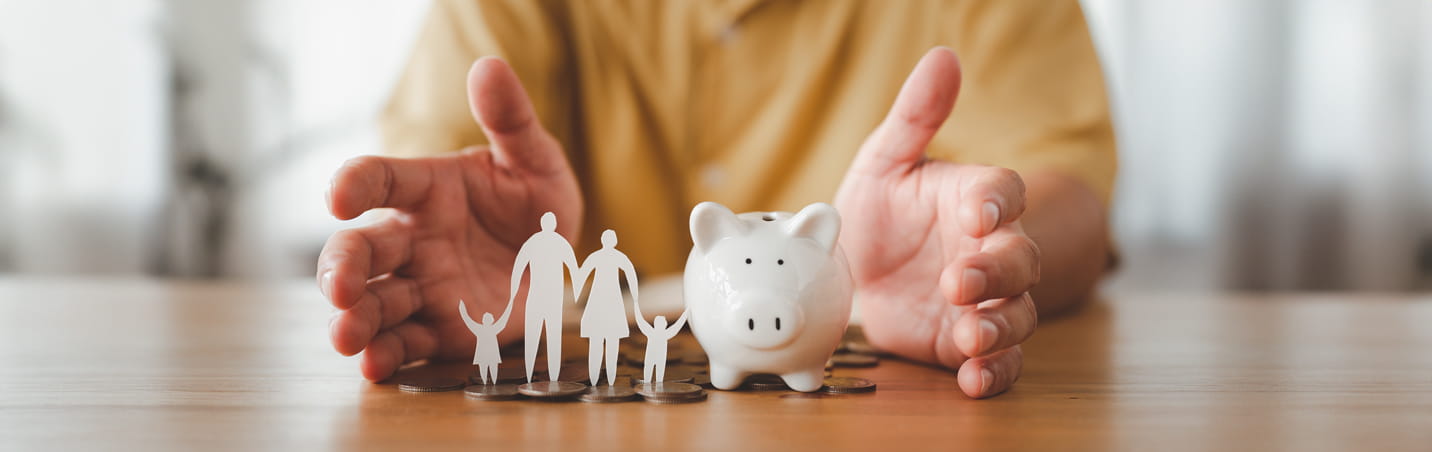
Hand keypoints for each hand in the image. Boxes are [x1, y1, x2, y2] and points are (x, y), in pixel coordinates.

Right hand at [317, 57, 581, 380]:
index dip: (354, 183)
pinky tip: (376, 365)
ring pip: (372, 302)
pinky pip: (405, 344)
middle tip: (338, 286)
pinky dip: (387, 356)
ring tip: (346, 336)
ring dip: (354, 319)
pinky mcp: (437, 330)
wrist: (557, 261)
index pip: (380, 179)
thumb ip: (512, 119)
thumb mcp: (535, 159)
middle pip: (361, 249)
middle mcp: (411, 239)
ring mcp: (420, 287)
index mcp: (425, 189)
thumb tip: (490, 67)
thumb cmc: (534, 201)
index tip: (339, 194)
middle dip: (342, 268)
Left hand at [835, 48, 1038, 397]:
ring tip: (971, 335)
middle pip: (1020, 258)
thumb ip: (915, 115)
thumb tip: (942, 58)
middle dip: (996, 271)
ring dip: (1000, 326)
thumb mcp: (884, 161)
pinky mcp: (969, 341)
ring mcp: (986, 300)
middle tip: (958, 281)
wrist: (859, 272)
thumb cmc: (880, 210)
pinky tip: (973, 380)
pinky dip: (993, 373)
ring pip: (1017, 314)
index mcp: (974, 199)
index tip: (980, 209)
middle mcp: (990, 249)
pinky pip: (999, 360)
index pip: (1005, 191)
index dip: (999, 199)